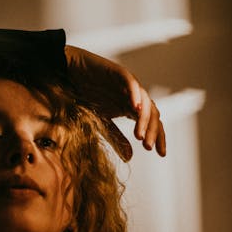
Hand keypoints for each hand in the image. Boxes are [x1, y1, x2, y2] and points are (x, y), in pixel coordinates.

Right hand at [65, 44, 165, 160]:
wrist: (70, 74)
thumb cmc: (86, 97)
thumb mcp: (103, 123)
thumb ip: (117, 138)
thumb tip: (130, 158)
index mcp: (133, 109)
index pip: (153, 124)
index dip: (159, 137)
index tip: (161, 154)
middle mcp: (134, 97)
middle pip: (153, 114)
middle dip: (153, 132)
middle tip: (148, 148)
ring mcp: (128, 85)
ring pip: (144, 101)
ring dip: (144, 119)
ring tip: (139, 136)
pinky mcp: (118, 73)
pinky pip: (131, 83)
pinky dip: (135, 95)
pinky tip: (136, 108)